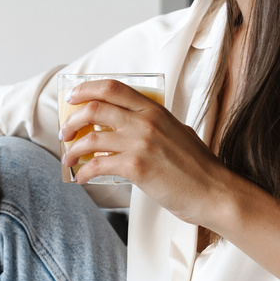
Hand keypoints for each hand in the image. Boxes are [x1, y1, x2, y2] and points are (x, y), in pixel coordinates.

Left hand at [58, 79, 239, 226]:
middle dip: (72, 120)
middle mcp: (145, 122)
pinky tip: (82, 178)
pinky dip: (84, 172)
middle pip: (94, 109)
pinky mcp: (136, 167)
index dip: (87, 89)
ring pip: (90, 138)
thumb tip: (123, 124)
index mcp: (155, 110)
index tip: (73, 97)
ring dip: (73, 149)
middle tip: (65, 132)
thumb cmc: (197, 167)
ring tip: (69, 159)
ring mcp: (140, 143)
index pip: (113, 88)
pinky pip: (98, 165)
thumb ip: (152, 124)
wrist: (214, 192)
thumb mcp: (176, 132)